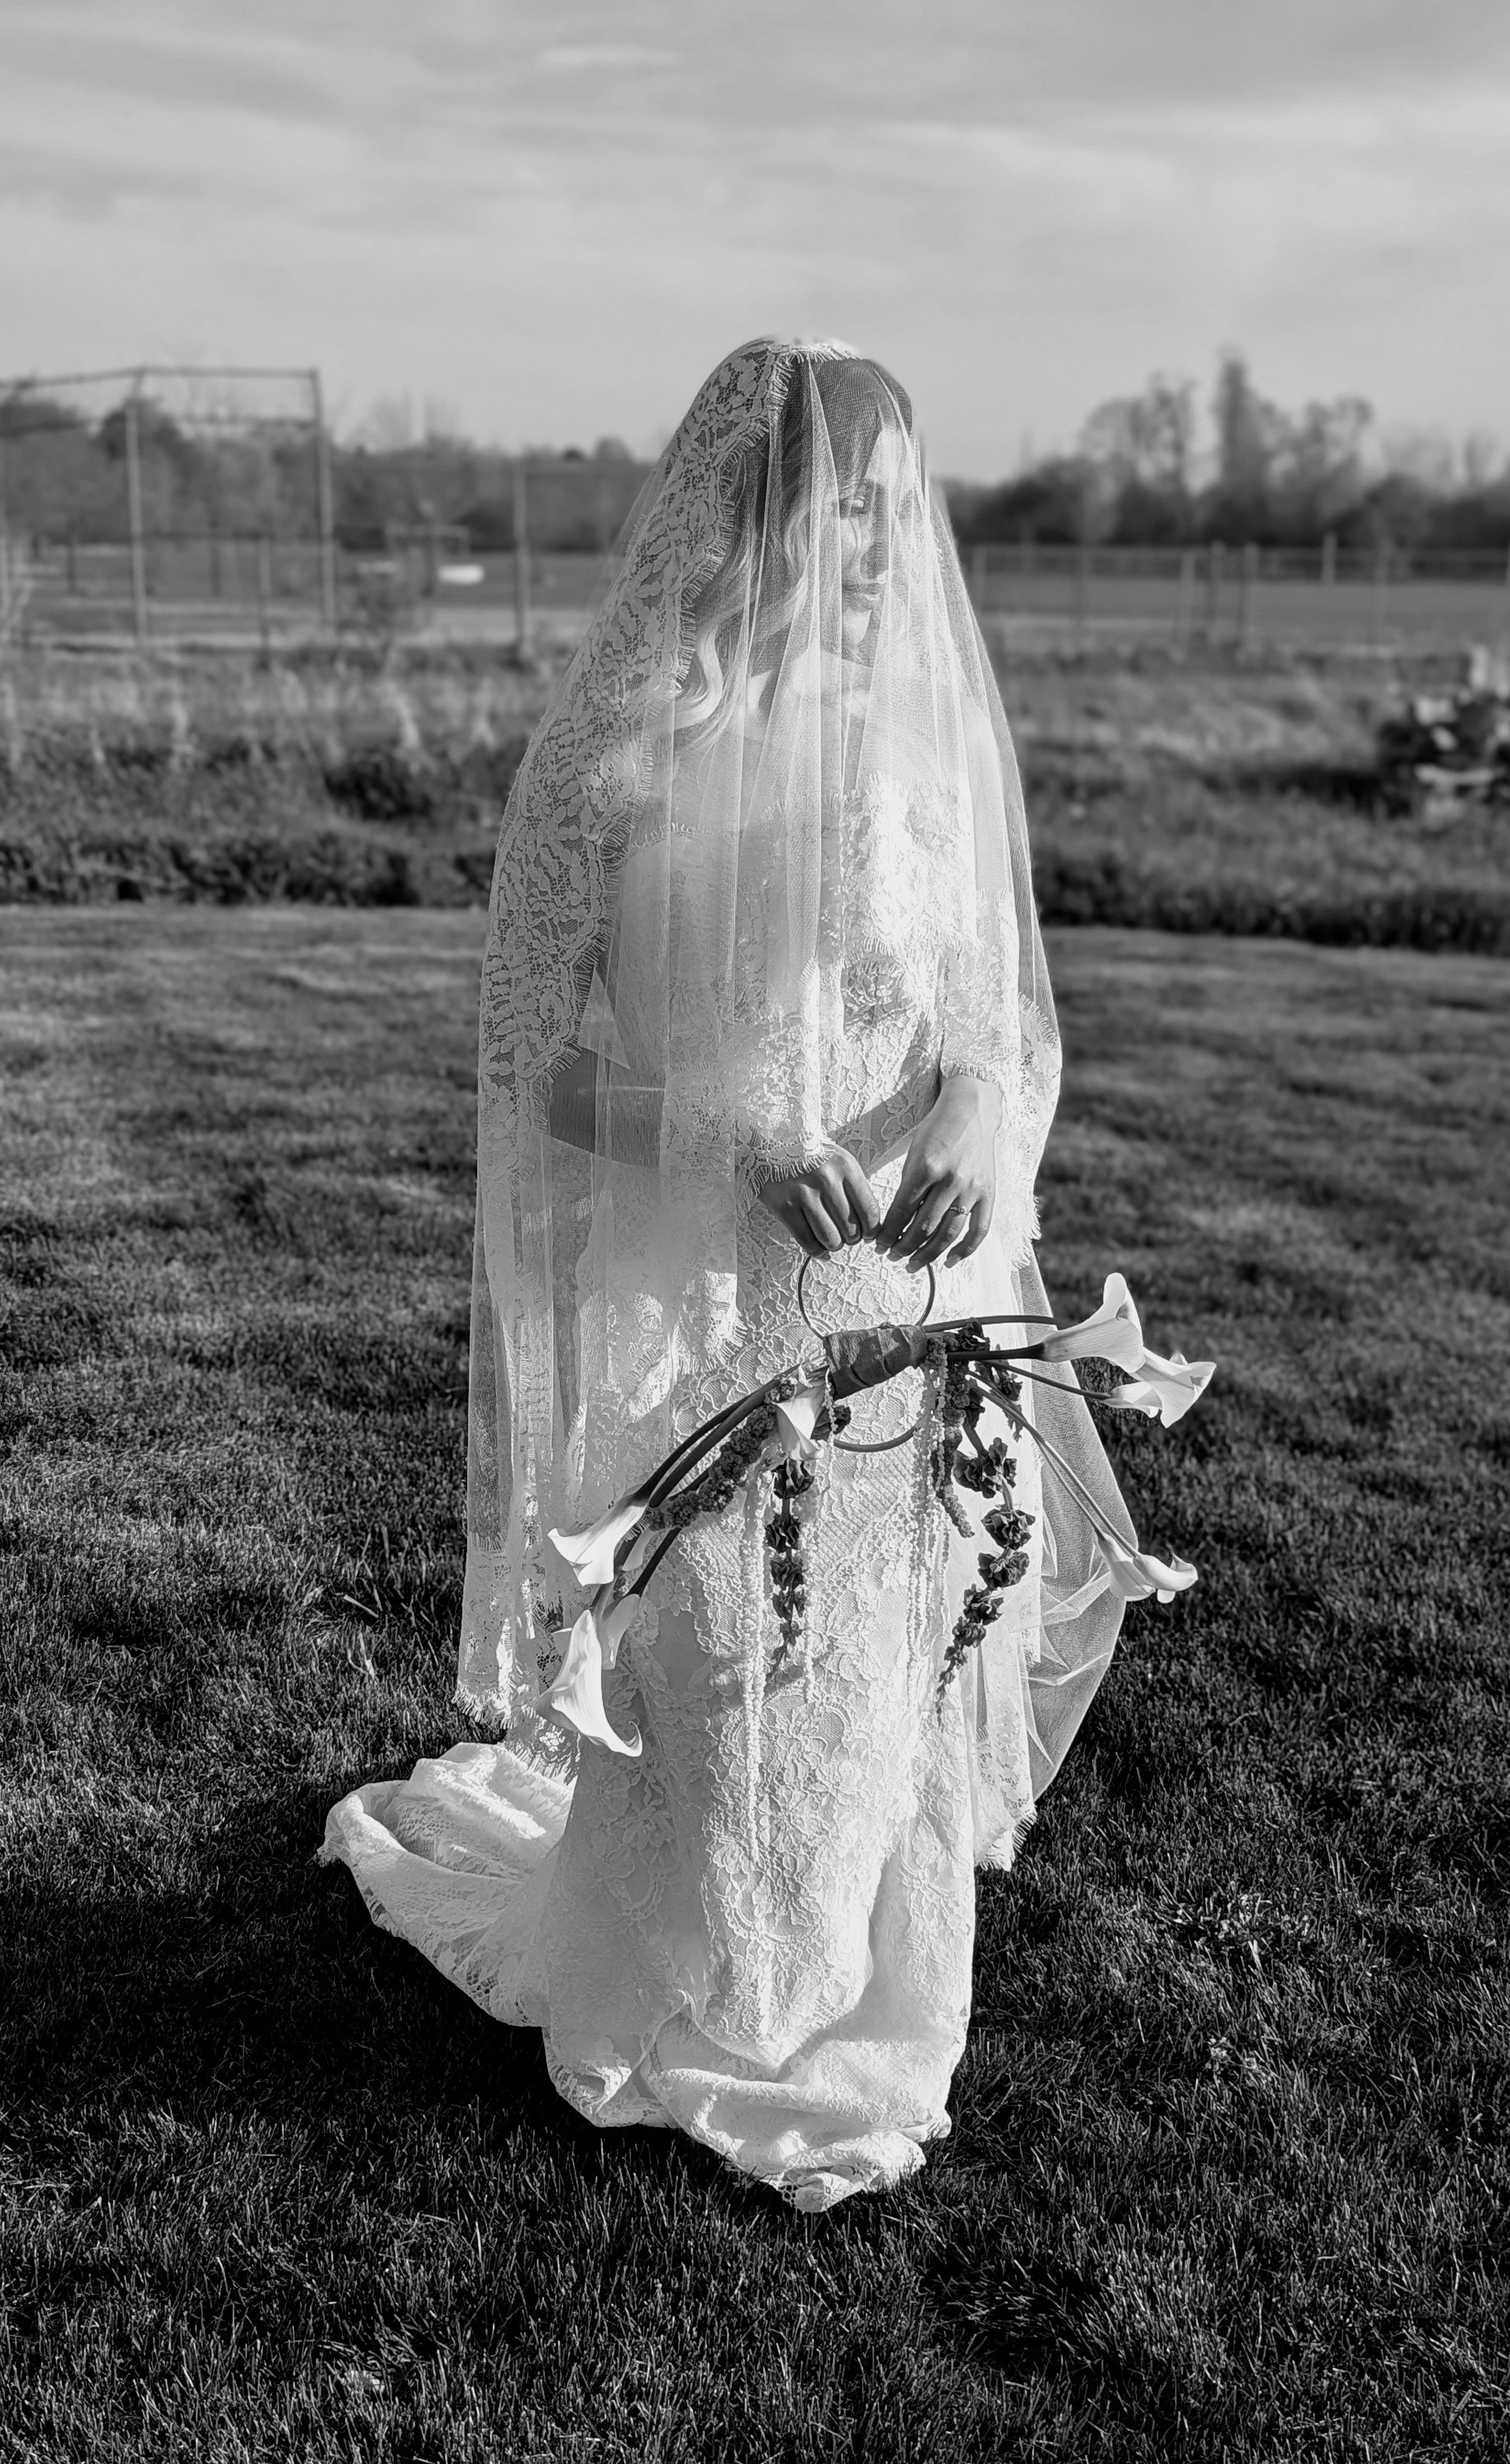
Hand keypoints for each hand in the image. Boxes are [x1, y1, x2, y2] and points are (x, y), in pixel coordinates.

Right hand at [757, 1142, 879, 1258]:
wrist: (770, 1141)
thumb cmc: (808, 1154)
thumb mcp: (838, 1160)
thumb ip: (853, 1187)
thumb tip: (867, 1223)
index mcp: (845, 1167)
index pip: (869, 1210)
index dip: (871, 1230)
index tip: (868, 1235)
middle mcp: (826, 1180)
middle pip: (851, 1228)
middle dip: (852, 1239)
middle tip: (847, 1237)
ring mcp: (803, 1194)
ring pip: (830, 1238)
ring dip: (834, 1245)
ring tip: (832, 1242)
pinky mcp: (783, 1206)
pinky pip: (806, 1240)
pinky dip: (816, 1251)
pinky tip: (819, 1249)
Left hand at [876, 1076, 1000, 1271]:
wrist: (972, 1110)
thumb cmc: (937, 1130)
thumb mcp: (914, 1153)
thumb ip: (908, 1187)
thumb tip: (896, 1224)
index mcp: (927, 1167)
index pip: (902, 1212)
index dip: (888, 1233)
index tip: (878, 1245)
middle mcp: (951, 1180)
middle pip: (923, 1227)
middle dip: (903, 1247)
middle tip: (891, 1256)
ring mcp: (972, 1189)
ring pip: (948, 1234)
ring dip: (927, 1255)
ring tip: (912, 1264)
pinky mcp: (989, 1193)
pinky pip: (978, 1231)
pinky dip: (964, 1251)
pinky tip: (948, 1262)